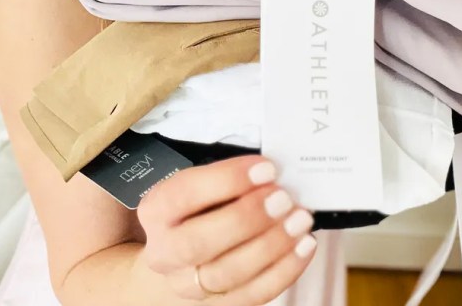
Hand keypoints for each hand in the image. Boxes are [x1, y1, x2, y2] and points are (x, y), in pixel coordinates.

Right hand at [138, 155, 316, 305]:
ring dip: (271, 245)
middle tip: (283, 198)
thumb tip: (272, 173)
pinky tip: (304, 246)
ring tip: (301, 220)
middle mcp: (165, 252)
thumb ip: (227, 179)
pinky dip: (284, 270)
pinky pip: (253, 294)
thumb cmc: (198, 210)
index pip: (183, 194)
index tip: (266, 168)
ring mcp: (189, 283)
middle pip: (199, 242)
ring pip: (227, 273)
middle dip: (247, 218)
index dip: (227, 180)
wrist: (180, 257)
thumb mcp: (200, 187)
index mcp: (157, 211)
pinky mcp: (218, 304)